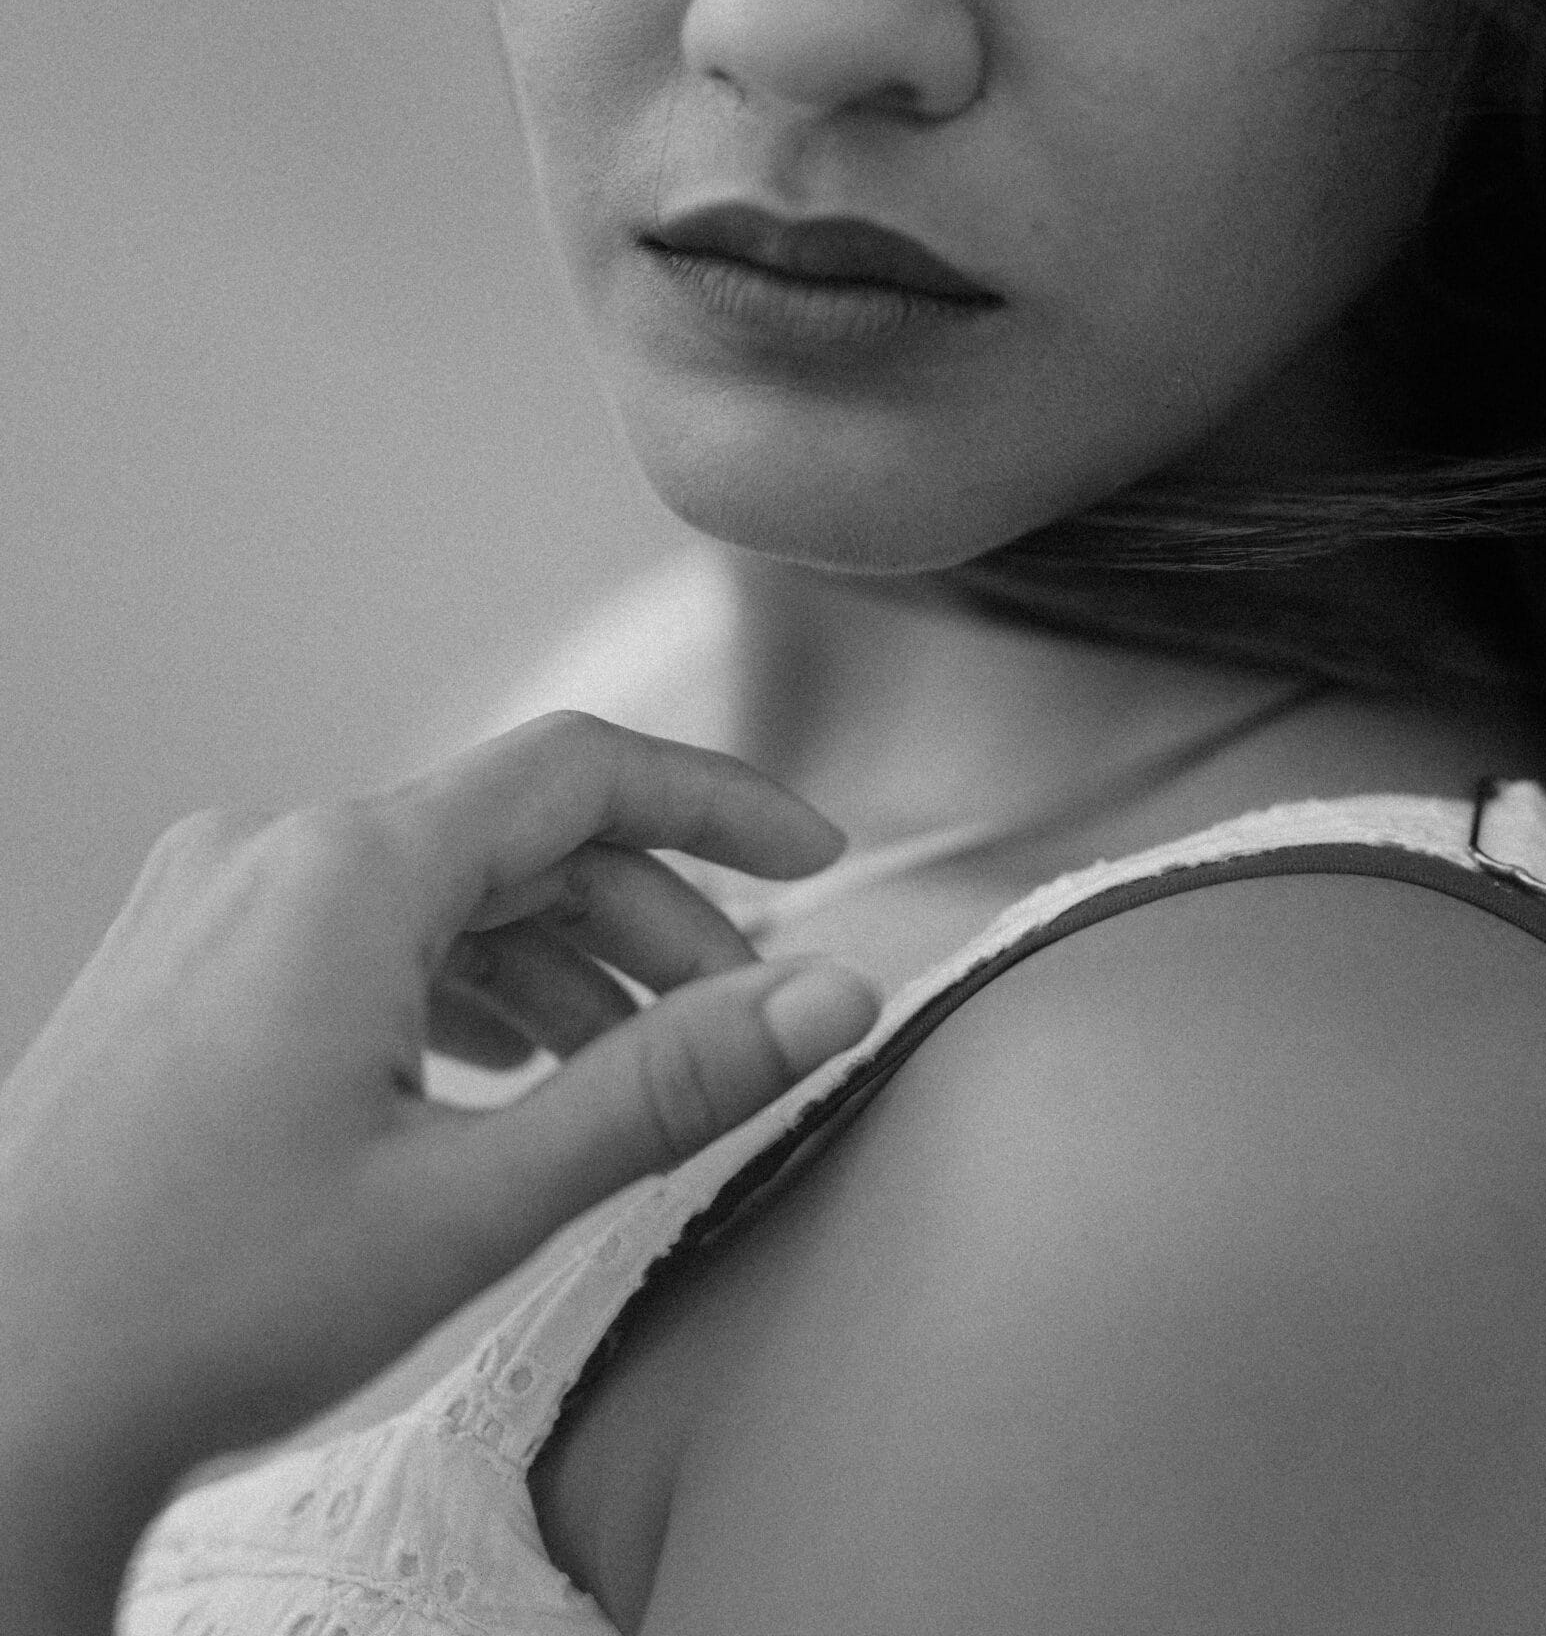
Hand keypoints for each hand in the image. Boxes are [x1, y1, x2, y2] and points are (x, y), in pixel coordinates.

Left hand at [0, 715, 877, 1615]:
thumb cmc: (203, 1306)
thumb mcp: (473, 1200)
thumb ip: (668, 1084)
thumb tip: (832, 998)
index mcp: (346, 871)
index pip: (583, 772)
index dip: (718, 803)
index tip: (817, 857)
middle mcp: (271, 850)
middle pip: (515, 840)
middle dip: (644, 926)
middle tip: (736, 1029)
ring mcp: (210, 899)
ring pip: (435, 889)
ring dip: (552, 965)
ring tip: (625, 1079)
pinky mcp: (178, 958)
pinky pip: (354, 930)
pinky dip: (454, 985)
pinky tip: (498, 1078)